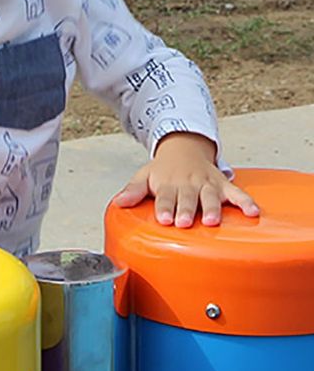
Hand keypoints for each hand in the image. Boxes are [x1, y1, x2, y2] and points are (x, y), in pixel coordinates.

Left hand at [113, 132, 259, 226]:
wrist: (184, 148)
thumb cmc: (163, 170)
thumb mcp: (144, 176)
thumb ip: (133, 191)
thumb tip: (118, 202)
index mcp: (167, 183)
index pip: (165, 197)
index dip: (165, 208)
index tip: (164, 219)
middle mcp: (188, 184)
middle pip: (187, 198)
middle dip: (186, 210)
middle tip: (183, 222)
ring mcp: (207, 184)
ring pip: (211, 196)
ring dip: (212, 208)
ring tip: (212, 221)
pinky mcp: (223, 185)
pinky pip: (237, 193)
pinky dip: (246, 202)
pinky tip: (253, 212)